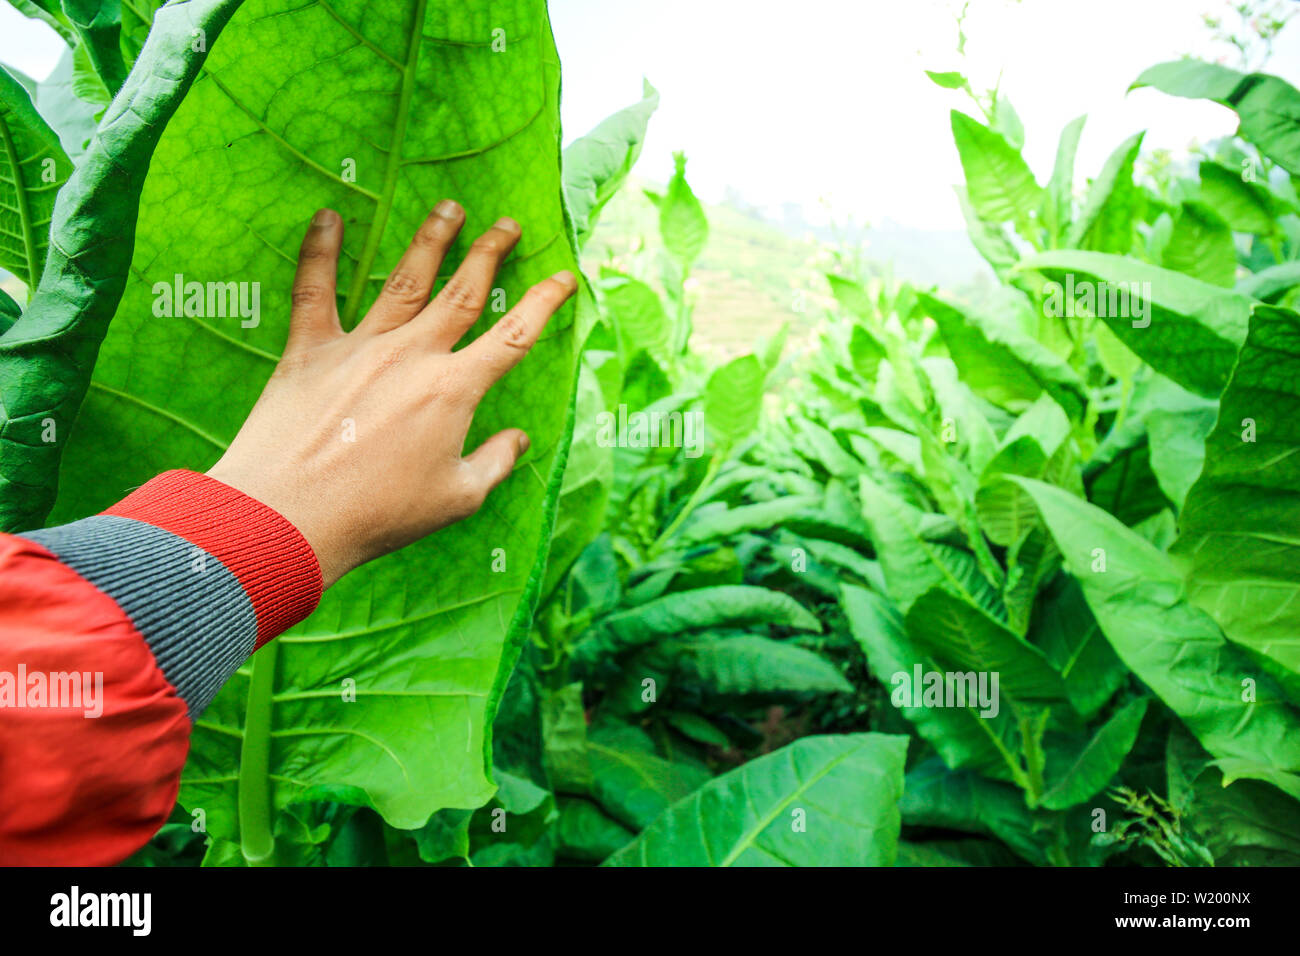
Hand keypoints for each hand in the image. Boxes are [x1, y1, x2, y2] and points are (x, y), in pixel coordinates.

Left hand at [206, 200, 575, 587]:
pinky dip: (321, 250)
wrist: (290, 516)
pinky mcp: (308, 350)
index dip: (544, 303)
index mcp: (453, 390)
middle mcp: (412, 355)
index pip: (513, 336)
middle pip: (461, 292)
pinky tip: (328, 216)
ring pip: (404, 280)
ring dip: (430, 240)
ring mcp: (359, 347)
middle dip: (489, 253)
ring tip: (449, 208)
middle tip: (507, 223)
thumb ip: (495, 462)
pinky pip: (314, 289)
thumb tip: (518, 438)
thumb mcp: (456, 498)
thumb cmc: (378, 514)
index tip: (563, 277)